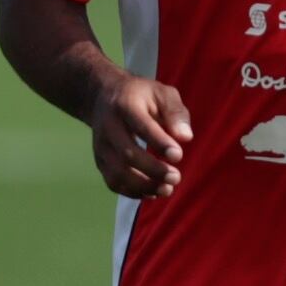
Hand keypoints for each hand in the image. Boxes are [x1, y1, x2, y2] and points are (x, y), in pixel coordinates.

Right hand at [88, 72, 193, 200]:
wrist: (103, 97)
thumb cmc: (141, 96)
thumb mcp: (162, 93)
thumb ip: (175, 112)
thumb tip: (186, 137)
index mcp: (125, 105)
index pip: (141, 126)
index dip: (159, 143)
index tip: (178, 156)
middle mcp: (108, 127)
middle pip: (127, 154)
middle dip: (153, 170)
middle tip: (176, 177)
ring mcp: (100, 146)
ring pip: (118, 173)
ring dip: (144, 186)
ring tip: (167, 189)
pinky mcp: (100, 161)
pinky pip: (113, 182)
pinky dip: (133, 192)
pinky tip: (152, 192)